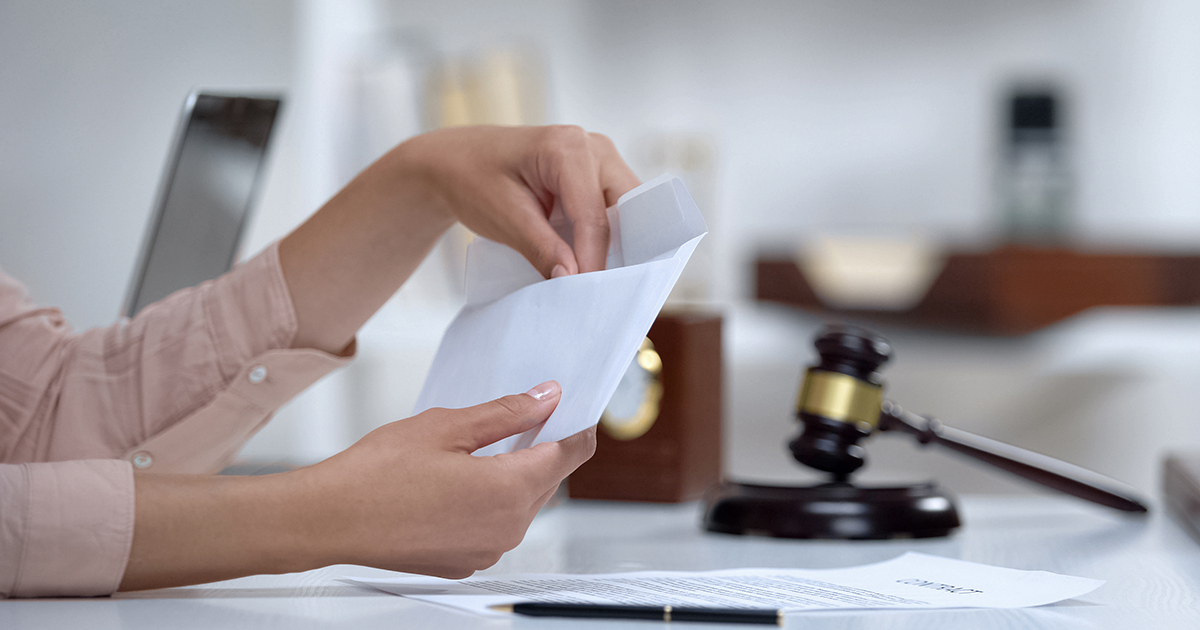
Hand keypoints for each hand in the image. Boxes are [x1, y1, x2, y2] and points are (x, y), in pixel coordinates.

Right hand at [120, 381, 594, 589]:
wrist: (327, 520)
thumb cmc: (375, 474)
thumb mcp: (447, 425)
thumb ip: (506, 413)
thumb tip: (546, 399)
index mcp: (510, 491)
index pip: (570, 453)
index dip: (578, 424)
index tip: (575, 405)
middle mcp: (508, 528)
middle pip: (548, 478)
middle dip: (542, 445)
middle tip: (524, 413)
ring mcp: (487, 550)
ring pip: (522, 503)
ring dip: (514, 473)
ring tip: (480, 445)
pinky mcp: (465, 561)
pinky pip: (495, 524)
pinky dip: (490, 500)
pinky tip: (459, 478)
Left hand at [281, 124, 639, 353]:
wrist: (441, 165)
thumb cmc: (463, 179)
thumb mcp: (497, 214)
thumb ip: (539, 243)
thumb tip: (574, 276)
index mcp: (567, 146)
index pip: (595, 208)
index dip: (595, 253)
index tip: (593, 293)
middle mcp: (588, 149)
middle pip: (624, 209)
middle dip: (621, 253)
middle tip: (620, 302)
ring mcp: (591, 167)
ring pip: (621, 217)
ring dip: (615, 254)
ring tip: (611, 300)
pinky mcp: (585, 189)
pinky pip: (606, 221)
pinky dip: (603, 250)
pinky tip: (595, 284)